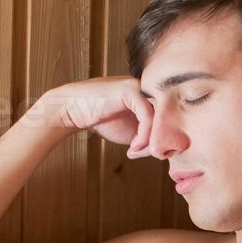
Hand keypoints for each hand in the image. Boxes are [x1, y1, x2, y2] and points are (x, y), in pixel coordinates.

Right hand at [29, 76, 154, 156]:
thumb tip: (165, 150)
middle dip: (157, 142)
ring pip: (158, 120)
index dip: (161, 140)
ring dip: (149, 143)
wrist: (73, 109)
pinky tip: (131, 148)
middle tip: (143, 155)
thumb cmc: (101, 120)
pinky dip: (143, 138)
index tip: (147, 155)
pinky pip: (147, 118)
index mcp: (149, 97)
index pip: (167, 120)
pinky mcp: (131, 90)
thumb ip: (149, 138)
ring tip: (134, 152)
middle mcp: (147, 89)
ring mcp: (140, 87)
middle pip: (166, 119)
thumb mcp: (131, 133)